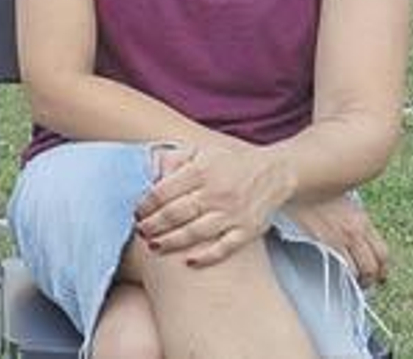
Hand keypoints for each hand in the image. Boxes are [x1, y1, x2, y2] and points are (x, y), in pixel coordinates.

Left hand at [134, 143, 292, 268]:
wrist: (275, 172)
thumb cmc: (230, 163)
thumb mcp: (202, 151)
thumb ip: (176, 159)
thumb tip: (151, 174)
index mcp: (201, 171)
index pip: (164, 191)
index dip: (146, 204)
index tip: (137, 212)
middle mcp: (217, 193)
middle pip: (175, 214)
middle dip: (153, 225)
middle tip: (140, 231)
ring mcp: (233, 214)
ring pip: (195, 233)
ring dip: (170, 242)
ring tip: (154, 246)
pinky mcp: (248, 230)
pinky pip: (224, 248)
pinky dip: (206, 257)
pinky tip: (188, 262)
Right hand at [283, 194, 388, 286]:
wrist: (296, 181)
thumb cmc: (315, 187)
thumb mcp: (342, 199)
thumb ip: (352, 217)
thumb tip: (356, 229)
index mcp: (361, 219)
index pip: (382, 251)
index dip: (383, 267)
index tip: (380, 273)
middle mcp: (354, 231)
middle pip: (373, 264)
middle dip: (373, 278)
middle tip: (369, 282)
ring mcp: (339, 237)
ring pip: (358, 270)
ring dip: (358, 279)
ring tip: (352, 281)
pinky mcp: (322, 241)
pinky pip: (341, 266)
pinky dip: (343, 275)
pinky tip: (338, 275)